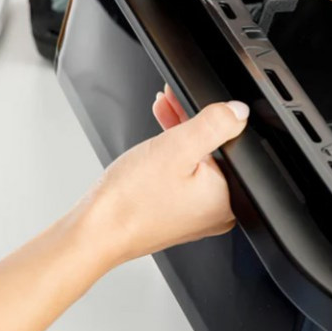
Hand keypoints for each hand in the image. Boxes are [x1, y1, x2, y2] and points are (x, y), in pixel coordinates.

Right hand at [79, 99, 248, 265]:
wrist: (92, 232)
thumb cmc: (129, 202)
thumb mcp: (177, 148)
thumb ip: (214, 125)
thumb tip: (238, 112)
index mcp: (228, 199)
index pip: (230, 142)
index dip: (213, 114)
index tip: (192, 98)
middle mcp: (217, 210)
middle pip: (213, 149)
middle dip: (192, 119)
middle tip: (173, 98)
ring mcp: (195, 212)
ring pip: (195, 158)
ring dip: (179, 130)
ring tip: (164, 108)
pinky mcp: (177, 211)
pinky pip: (181, 173)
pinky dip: (170, 152)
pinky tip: (157, 137)